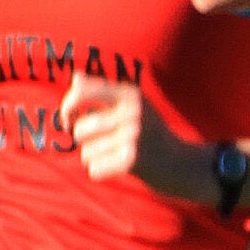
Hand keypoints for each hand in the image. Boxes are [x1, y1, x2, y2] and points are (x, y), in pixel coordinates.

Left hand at [59, 70, 211, 200]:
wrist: (182, 164)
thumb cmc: (151, 134)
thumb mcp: (134, 106)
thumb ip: (104, 92)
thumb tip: (75, 77)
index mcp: (130, 94)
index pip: (82, 91)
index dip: (67, 106)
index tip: (68, 119)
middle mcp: (131, 112)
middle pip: (80, 129)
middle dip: (84, 141)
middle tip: (104, 144)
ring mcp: (132, 136)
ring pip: (86, 152)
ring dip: (95, 158)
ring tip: (116, 155)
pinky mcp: (131, 160)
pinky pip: (94, 168)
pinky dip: (100, 172)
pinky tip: (119, 168)